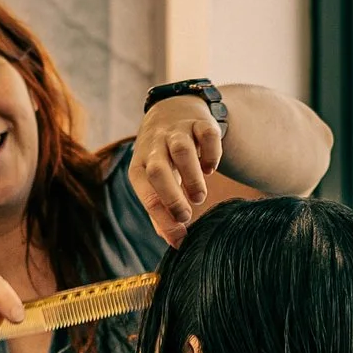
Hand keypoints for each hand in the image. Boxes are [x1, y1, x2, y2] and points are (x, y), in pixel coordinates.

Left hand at [130, 96, 222, 245]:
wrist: (173, 109)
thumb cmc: (163, 156)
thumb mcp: (154, 180)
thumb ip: (160, 210)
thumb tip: (176, 243)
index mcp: (140, 164)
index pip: (144, 191)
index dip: (160, 217)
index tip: (179, 238)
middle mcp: (155, 146)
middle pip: (158, 170)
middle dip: (171, 197)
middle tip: (186, 216)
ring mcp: (177, 132)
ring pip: (182, 151)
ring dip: (191, 177)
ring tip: (199, 196)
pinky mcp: (199, 123)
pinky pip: (207, 135)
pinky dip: (212, 155)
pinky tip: (210, 169)